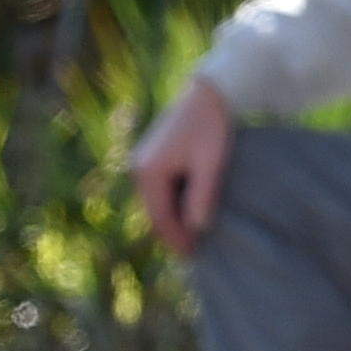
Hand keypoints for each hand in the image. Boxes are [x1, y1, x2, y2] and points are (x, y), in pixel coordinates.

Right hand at [133, 76, 235, 249]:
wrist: (209, 93)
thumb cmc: (212, 126)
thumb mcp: (211, 163)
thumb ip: (202, 195)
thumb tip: (197, 228)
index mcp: (148, 172)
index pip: (160, 218)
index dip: (177, 240)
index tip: (195, 257)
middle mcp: (138, 168)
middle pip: (155, 213)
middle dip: (173, 234)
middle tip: (194, 253)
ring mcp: (142, 162)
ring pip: (156, 203)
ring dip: (172, 220)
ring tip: (194, 238)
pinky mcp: (151, 157)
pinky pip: (159, 191)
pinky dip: (171, 204)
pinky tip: (188, 213)